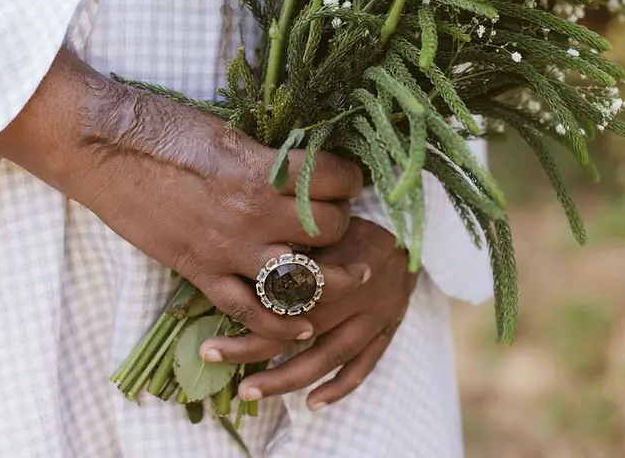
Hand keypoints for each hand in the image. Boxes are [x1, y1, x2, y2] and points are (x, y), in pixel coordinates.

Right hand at [0, 49, 368, 340]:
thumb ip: (268, 157)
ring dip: (334, 279)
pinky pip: (251, 313)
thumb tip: (302, 166)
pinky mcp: (201, 273)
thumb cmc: (162, 127)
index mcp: (263, 171)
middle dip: (343, 222)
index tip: (347, 176)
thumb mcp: (228, 131)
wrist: (102, 148)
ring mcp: (228, 251)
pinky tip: (303, 325)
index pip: (336, 180)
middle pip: (330, 230)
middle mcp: (254, 216)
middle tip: (339, 214)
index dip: (349, 177)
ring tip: (354, 275)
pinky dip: (281, 324)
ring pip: (303, 280)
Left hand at [199, 218, 417, 410]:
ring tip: (251, 391)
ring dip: (287, 378)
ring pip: (327, 357)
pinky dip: (339, 387)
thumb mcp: (325, 221)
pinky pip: (364, 365)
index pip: (285, 297)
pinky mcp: (387, 330)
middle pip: (298, 332)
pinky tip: (312, 403)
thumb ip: (294, 240)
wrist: (415, 229)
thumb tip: (243, 250)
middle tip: (212, 357)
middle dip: (253, 350)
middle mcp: (353, 296)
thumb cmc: (358, 221)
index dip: (247, 317)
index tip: (209, 332)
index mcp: (335, 266)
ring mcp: (374, 317)